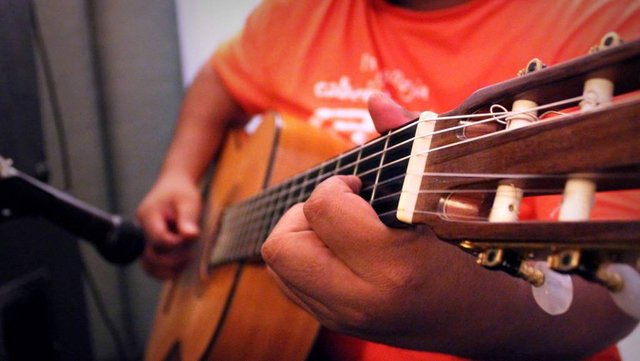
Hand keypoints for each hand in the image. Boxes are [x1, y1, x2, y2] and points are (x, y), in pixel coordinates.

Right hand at [136, 173, 200, 278]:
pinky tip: (180, 265)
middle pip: (149, 256)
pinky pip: (152, 266)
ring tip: (185, 261)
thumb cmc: (181, 192)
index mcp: (148, 216)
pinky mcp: (149, 246)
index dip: (175, 244)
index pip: (158, 238)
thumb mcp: (188, 201)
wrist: (173, 186)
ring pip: (148, 265)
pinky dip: (164, 270)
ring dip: (167, 268)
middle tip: (189, 254)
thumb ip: (188, 219)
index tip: (189, 238)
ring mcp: (143, 240)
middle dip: (171, 260)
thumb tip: (190, 236)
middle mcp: (141, 230)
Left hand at [261, 93, 466, 343]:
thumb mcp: (449, 196)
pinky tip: (337, 250)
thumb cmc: (474, 253)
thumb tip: (375, 101)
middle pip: (282, 247)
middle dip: (302, 215)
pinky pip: (290, 285)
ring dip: (300, 236)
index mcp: (394, 267)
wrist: (485, 322)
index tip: (358, 185)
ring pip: (279, 267)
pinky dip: (303, 260)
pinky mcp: (337, 326)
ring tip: (337, 228)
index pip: (324, 210)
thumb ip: (408, 141)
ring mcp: (345, 319)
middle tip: (336, 208)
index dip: (336, 185)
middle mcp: (362, 300)